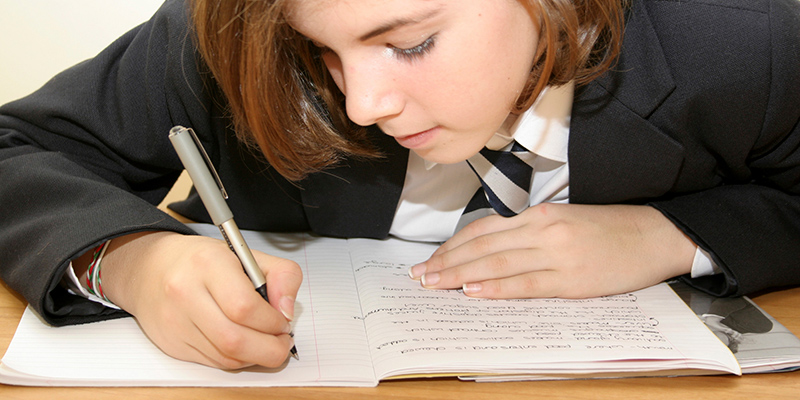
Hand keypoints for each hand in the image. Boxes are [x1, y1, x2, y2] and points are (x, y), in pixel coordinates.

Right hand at [95, 231, 301, 368]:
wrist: (150, 268)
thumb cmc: (200, 261)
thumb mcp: (246, 253)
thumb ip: (281, 275)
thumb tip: (287, 311)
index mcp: (208, 264)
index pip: (245, 307)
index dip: (272, 321)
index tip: (283, 321)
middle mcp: (185, 293)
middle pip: (235, 339)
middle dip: (269, 348)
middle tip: (282, 341)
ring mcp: (175, 322)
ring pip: (226, 357)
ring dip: (255, 356)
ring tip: (266, 341)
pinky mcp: (172, 344)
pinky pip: (214, 362)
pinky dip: (236, 358)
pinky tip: (244, 344)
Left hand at [408, 204, 694, 298]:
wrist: (654, 235)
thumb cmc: (609, 230)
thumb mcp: (564, 220)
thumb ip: (528, 231)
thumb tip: (492, 249)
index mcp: (538, 214)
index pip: (483, 229)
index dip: (453, 245)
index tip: (431, 259)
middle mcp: (541, 229)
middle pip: (482, 246)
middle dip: (446, 262)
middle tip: (419, 276)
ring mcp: (555, 253)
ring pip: (496, 263)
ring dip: (459, 275)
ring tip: (434, 284)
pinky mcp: (570, 278)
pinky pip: (524, 283)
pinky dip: (495, 288)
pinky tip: (472, 292)